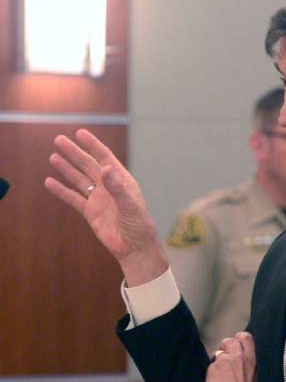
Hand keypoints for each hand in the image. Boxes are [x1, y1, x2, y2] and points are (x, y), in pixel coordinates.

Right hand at [44, 129, 167, 285]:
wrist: (134, 248)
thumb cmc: (139, 226)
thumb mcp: (130, 206)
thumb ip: (117, 188)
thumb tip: (105, 168)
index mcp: (122, 182)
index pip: (105, 159)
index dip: (93, 146)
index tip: (80, 133)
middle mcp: (109, 187)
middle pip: (88, 166)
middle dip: (74, 153)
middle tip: (59, 140)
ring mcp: (99, 199)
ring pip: (79, 180)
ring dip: (66, 169)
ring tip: (53, 156)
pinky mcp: (90, 212)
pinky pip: (73, 198)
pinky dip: (62, 191)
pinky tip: (50, 182)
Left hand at [206, 332, 256, 381]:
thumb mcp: (254, 378)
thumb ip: (247, 366)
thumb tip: (239, 362)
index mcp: (252, 360)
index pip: (246, 338)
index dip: (239, 340)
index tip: (237, 346)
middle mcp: (239, 357)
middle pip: (231, 340)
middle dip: (226, 345)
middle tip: (225, 354)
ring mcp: (225, 361)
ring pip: (219, 352)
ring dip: (218, 360)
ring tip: (219, 372)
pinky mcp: (213, 367)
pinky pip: (211, 364)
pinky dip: (212, 371)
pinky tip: (215, 381)